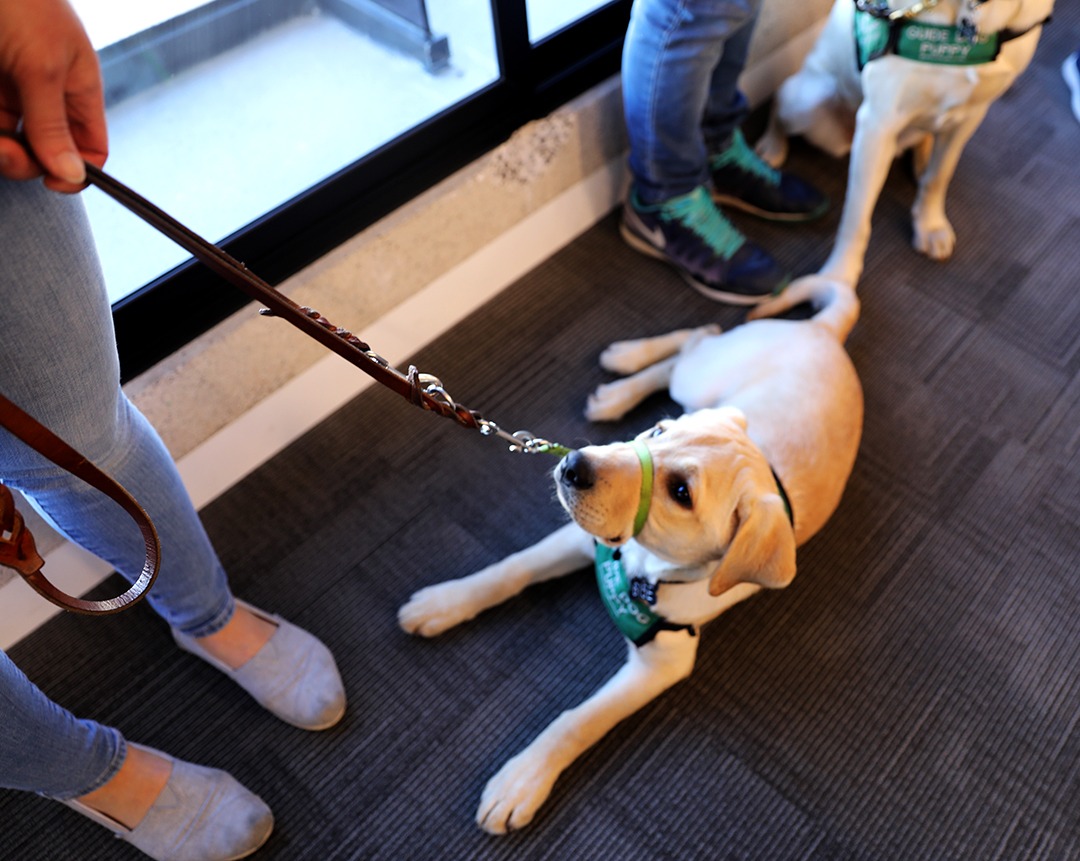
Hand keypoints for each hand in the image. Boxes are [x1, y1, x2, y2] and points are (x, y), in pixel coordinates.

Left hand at [0, 0, 106, 190]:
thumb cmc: (19, 2)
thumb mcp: (42, 66)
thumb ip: (54, 125)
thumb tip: (74, 176)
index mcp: (76, 88)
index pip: (90, 147)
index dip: (76, 170)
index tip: (51, 181)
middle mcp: (42, 95)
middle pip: (43, 153)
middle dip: (24, 160)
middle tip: (3, 149)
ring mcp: (7, 91)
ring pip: (7, 142)